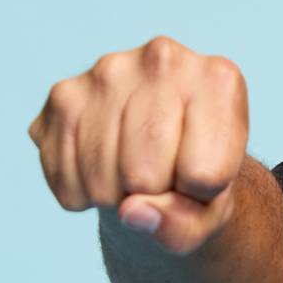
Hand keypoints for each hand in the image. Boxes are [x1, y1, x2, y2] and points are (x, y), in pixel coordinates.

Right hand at [27, 35, 248, 254]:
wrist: (163, 153)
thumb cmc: (197, 179)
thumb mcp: (209, 212)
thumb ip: (182, 224)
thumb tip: (131, 212)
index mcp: (219, 79)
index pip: (203, 175)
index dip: (197, 194)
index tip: (201, 174)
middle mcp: (162, 58)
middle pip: (144, 174)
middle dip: (151, 196)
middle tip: (162, 176)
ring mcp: (106, 71)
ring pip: (101, 180)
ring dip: (114, 197)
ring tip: (133, 171)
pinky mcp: (64, 94)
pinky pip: (65, 177)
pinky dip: (80, 192)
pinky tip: (103, 167)